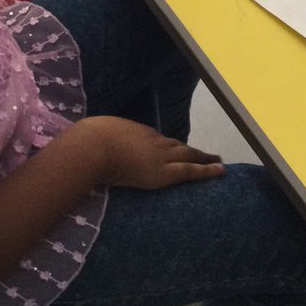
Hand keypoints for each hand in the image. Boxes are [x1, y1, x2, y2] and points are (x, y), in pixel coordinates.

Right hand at [81, 117, 224, 189]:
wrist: (91, 147)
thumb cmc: (85, 142)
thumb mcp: (92, 137)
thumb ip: (97, 143)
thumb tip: (85, 148)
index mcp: (135, 132)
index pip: (156, 141)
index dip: (168, 146)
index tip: (175, 150)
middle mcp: (151, 141)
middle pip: (176, 146)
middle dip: (192, 150)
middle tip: (208, 153)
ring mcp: (159, 155)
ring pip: (188, 155)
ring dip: (203, 158)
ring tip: (217, 161)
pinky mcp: (162, 173)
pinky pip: (190, 171)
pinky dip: (207, 170)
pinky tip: (220, 170)